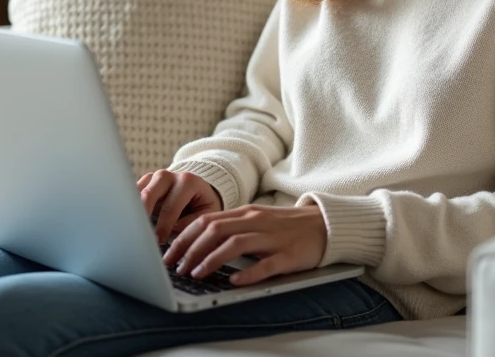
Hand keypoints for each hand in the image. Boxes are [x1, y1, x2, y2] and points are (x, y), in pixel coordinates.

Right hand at [137, 169, 222, 243]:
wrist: (197, 190)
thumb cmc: (201, 205)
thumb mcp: (205, 214)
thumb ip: (191, 223)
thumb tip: (172, 231)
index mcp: (187, 182)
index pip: (171, 206)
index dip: (163, 227)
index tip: (158, 241)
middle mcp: (168, 176)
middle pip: (149, 194)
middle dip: (143, 217)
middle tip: (141, 235)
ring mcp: (154, 177)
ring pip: (136, 192)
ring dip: (133, 211)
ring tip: (132, 230)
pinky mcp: (144, 182)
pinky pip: (131, 193)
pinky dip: (129, 207)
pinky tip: (129, 222)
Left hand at [162, 204, 327, 285]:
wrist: (325, 224)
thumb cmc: (286, 226)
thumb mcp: (255, 221)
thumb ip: (231, 228)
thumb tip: (196, 241)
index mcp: (246, 213)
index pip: (206, 220)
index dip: (184, 237)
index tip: (169, 253)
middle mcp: (256, 221)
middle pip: (215, 229)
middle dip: (190, 249)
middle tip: (176, 267)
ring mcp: (272, 237)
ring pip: (235, 244)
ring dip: (211, 259)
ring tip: (196, 274)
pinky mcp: (289, 254)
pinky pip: (266, 264)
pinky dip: (248, 273)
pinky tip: (234, 281)